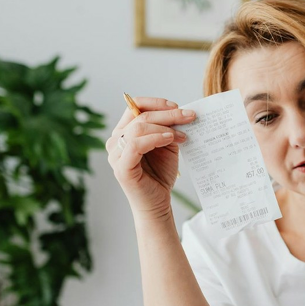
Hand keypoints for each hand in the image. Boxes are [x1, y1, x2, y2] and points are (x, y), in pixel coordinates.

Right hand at [106, 97, 195, 219]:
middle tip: (189, 116)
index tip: (177, 106)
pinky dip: (154, 138)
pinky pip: (135, 145)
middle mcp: (115, 141)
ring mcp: (116, 154)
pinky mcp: (121, 167)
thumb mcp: (167, 145)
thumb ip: (168, 128)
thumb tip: (181, 112)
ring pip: (137, 128)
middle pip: (139, 116)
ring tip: (181, 135)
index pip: (134, 106)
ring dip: (163, 127)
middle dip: (167, 114)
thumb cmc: (160, 174)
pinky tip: (169, 139)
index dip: (156, 103)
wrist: (158, 203)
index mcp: (124, 132)